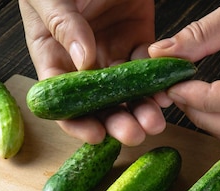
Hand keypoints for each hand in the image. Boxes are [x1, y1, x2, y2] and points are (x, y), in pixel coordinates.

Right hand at [18, 0, 166, 144]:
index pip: (62, 100)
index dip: (77, 121)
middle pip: (98, 103)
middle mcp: (82, 61)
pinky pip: (150, 67)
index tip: (96, 134)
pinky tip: (166, 91)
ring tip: (154, 120)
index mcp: (53, 55)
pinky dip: (159, 80)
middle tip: (134, 133)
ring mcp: (111, 51)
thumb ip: (63, 26)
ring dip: (141, 107)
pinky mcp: (138, 39)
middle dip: (116, 121)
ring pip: (127, 91)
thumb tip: (83, 63)